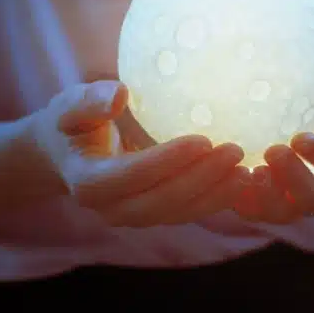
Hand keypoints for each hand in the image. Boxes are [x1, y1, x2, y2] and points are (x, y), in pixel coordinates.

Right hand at [33, 81, 249, 227]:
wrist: (65, 158)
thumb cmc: (70, 124)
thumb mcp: (69, 105)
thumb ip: (90, 101)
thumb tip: (120, 95)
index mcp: (88, 184)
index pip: (133, 176)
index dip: (168, 161)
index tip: (203, 140)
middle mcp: (112, 210)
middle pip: (161, 202)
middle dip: (201, 180)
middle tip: (236, 152)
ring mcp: (134, 217)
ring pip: (179, 213)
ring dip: (216, 195)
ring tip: (247, 170)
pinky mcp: (154, 215)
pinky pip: (188, 212)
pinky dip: (216, 200)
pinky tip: (243, 179)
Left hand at [233, 66, 313, 223]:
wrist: (292, 130)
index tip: (301, 138)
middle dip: (294, 178)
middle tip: (273, 151)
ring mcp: (290, 204)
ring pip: (282, 212)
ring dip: (266, 195)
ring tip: (249, 169)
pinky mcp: (260, 206)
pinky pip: (251, 211)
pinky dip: (239, 199)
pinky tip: (226, 177)